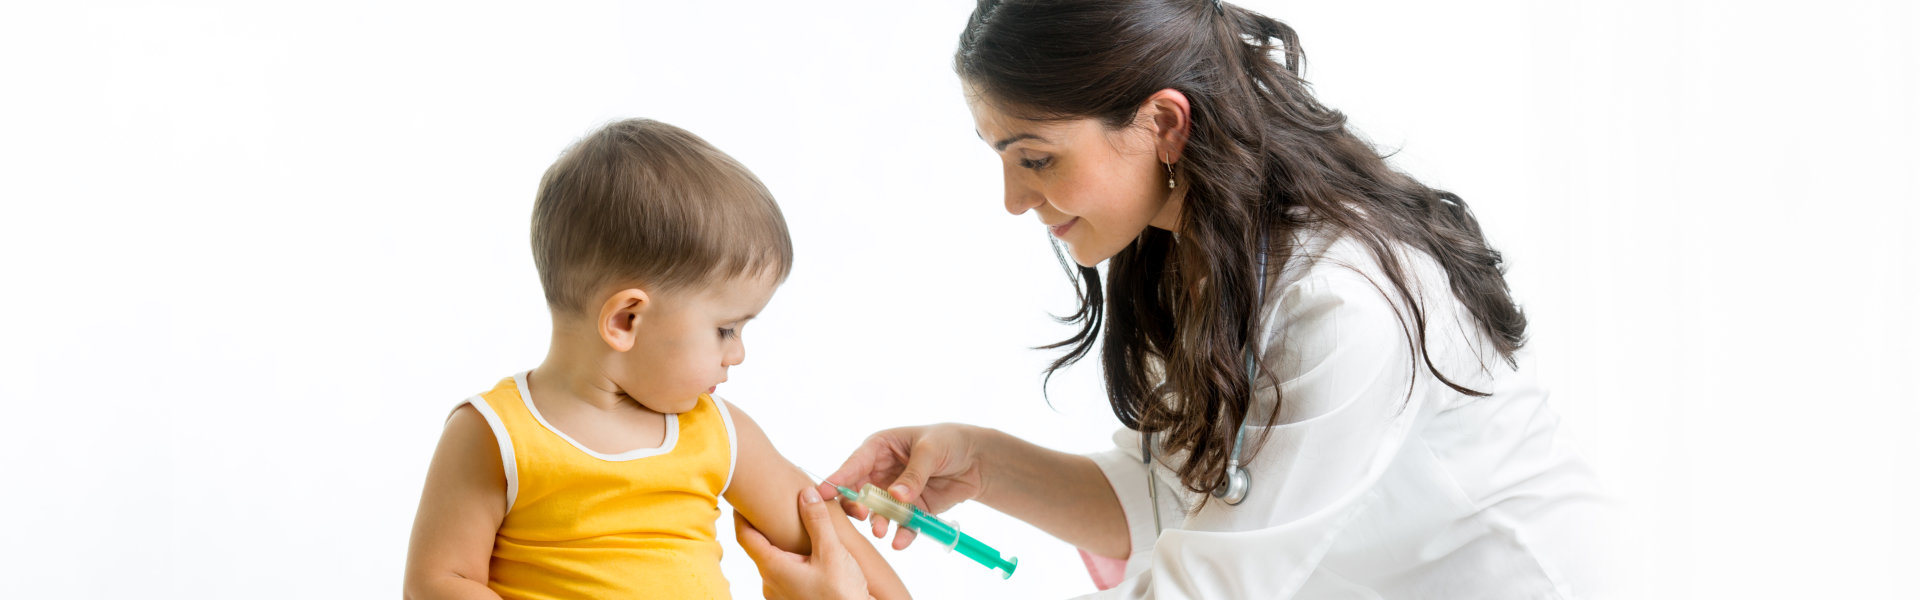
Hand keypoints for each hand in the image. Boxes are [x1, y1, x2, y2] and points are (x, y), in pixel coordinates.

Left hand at [735, 489, 870, 599]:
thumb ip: (817, 521)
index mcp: (773, 568)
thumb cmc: (841, 594)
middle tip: (775, 508)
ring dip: (781, 546)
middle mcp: (770, 583)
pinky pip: (784, 575)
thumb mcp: (832, 552)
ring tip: (796, 530)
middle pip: (759, 549)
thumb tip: (806, 494)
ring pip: (773, 563)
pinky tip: (808, 555)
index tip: (740, 500)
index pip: (745, 537)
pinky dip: (791, 560)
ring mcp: (779, 595)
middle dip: (766, 528)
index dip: (740, 516)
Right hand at [821, 424, 986, 550]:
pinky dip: (901, 534)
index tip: (821, 492)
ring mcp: (894, 494)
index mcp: (879, 448)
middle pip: (859, 493)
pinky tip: (900, 542)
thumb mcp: (930, 451)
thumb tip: (896, 496)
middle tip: (861, 516)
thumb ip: (913, 474)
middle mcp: (881, 472)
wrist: (977, 459)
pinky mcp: (911, 510)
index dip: (838, 478)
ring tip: (880, 531)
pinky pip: (902, 525)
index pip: (854, 464)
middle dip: (857, 506)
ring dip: (877, 522)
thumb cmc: (949, 442)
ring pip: (878, 512)